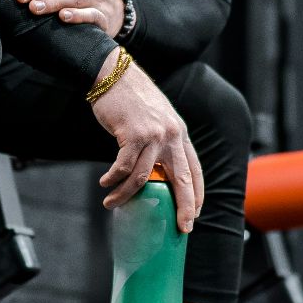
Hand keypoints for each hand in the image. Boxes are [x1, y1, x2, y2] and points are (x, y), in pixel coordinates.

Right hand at [87, 47, 203, 232]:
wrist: (114, 74)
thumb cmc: (132, 99)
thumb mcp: (156, 119)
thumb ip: (161, 143)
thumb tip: (155, 173)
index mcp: (180, 134)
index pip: (195, 170)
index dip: (197, 194)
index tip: (196, 214)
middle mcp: (172, 135)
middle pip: (182, 179)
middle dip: (184, 207)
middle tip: (181, 227)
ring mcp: (153, 135)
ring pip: (144, 178)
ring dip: (126, 194)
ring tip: (111, 203)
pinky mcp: (133, 134)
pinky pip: (124, 166)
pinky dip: (112, 179)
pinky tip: (104, 183)